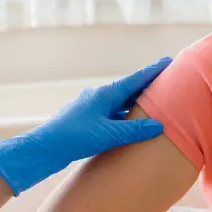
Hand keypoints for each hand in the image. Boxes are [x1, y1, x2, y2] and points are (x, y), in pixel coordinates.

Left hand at [0, 58, 171, 194]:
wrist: (43, 149)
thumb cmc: (73, 138)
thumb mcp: (108, 134)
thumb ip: (134, 130)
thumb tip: (159, 125)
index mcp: (104, 94)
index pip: (135, 79)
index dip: (153, 71)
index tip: (168, 61)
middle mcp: (98, 97)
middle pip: (128, 89)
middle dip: (148, 87)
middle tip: (167, 84)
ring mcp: (91, 108)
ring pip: (120, 103)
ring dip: (136, 104)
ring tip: (154, 106)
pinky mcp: (86, 121)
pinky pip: (112, 114)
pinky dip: (125, 116)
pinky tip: (131, 124)